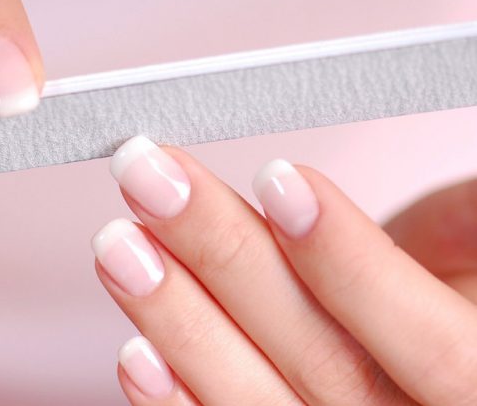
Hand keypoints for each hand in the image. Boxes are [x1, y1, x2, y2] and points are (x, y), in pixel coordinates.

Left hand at [92, 136, 476, 404]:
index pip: (433, 345)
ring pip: (256, 402)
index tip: (280, 179)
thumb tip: (474, 198)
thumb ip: (459, 233)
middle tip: (152, 177)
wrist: (404, 381)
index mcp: (469, 383)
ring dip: (177, 319)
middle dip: (227, 259)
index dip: (355, 264)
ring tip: (119, 243)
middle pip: (321, 360)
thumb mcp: (468, 274)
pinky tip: (134, 348)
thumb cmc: (439, 317)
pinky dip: (172, 402)